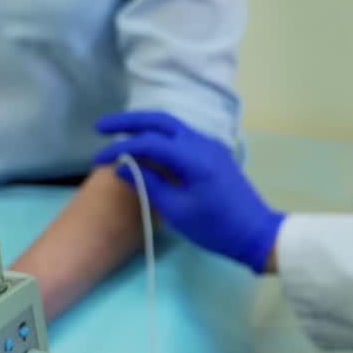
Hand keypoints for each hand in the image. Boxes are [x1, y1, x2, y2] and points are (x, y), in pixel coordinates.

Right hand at [94, 111, 283, 271]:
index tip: (98, 159)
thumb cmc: (215, 227)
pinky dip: (159, 137)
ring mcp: (209, 146)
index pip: (149, 142)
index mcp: (193, 157)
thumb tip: (122, 167)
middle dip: (129, 121)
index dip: (120, 148)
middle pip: (160, 121)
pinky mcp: (212, 154)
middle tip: (100, 127)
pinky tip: (145, 147)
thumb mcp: (176, 210)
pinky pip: (181, 137)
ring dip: (144, 126)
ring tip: (118, 134)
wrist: (254, 232)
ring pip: (171, 126)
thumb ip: (149, 184)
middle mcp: (202, 143)